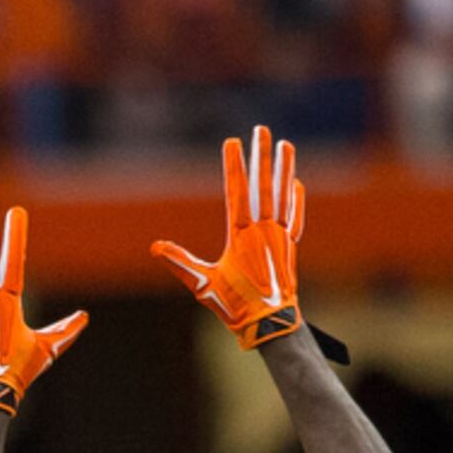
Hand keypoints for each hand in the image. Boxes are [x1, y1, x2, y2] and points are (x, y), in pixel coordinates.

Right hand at [154, 127, 311, 350]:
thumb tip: (155, 246)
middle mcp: (264, 231)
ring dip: (284, 168)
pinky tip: (297, 183)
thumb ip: (180, 262)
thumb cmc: (234, 305)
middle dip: (261, 156)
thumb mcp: (202, 284)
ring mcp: (280, 237)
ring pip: (283, 195)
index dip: (233, 166)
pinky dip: (296, 198)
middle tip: (261, 130)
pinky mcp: (289, 246)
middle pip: (263, 186)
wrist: (269, 322)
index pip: (237, 192)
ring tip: (285, 145)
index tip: (231, 142)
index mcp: (241, 236)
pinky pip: (295, 216)